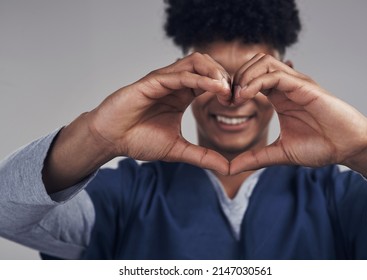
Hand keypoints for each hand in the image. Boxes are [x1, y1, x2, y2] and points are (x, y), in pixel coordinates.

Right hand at [88, 53, 231, 173]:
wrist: (111, 140)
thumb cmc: (138, 140)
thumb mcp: (178, 150)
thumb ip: (202, 157)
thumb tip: (228, 169)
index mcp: (183, 95)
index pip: (212, 81)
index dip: (228, 89)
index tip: (238, 103)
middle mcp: (176, 84)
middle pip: (208, 65)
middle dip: (226, 77)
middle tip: (236, 96)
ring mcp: (164, 80)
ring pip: (196, 61)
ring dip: (216, 72)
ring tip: (227, 90)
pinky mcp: (152, 81)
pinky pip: (180, 74)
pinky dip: (200, 78)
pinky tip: (215, 88)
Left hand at [229, 54, 366, 173]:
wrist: (347, 148)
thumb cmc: (320, 147)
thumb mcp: (279, 153)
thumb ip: (254, 158)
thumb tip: (230, 169)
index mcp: (278, 97)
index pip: (250, 78)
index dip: (234, 87)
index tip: (225, 104)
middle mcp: (286, 86)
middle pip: (254, 63)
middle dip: (236, 77)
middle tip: (227, 99)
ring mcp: (295, 84)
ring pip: (264, 62)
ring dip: (245, 75)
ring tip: (237, 97)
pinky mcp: (305, 86)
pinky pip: (276, 75)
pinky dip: (256, 81)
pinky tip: (246, 96)